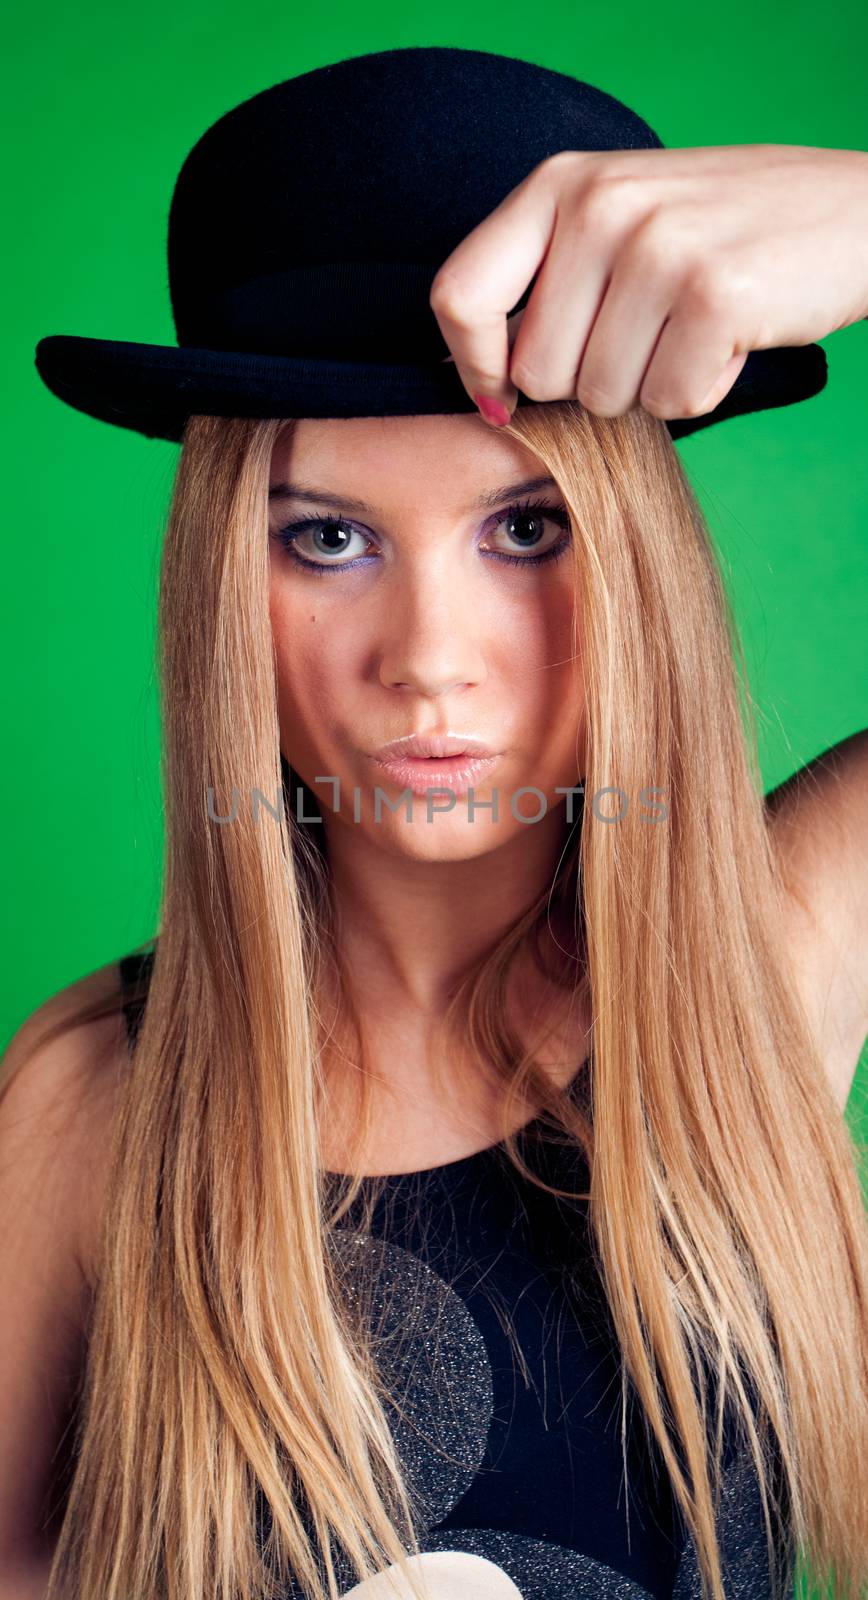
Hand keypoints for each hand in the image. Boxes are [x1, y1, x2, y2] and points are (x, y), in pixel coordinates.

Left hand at [429, 143, 867, 426]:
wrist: (852, 212)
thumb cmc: (724, 232)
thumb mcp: (619, 220)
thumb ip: (548, 280)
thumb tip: (486, 387)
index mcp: (560, 183)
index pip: (459, 296)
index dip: (473, 366)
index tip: (501, 396)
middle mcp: (600, 205)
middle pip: (536, 372)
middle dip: (588, 380)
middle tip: (648, 334)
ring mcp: (657, 246)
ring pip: (601, 397)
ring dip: (648, 386)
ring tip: (691, 329)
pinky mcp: (713, 295)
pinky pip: (669, 402)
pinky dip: (702, 390)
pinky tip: (728, 341)